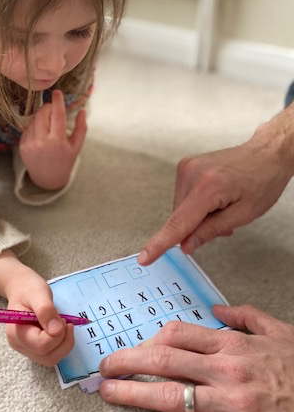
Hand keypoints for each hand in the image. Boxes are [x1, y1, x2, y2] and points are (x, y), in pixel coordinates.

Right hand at [4, 267, 74, 366]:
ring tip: (64, 326)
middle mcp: (19, 344)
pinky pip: (51, 354)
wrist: (21, 288)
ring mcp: (26, 348)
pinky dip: (61, 345)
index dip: (57, 335)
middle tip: (66, 323)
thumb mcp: (38, 293)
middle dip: (64, 342)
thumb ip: (46, 310)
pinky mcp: (34, 348)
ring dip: (64, 345)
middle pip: (47, 357)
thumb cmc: (28, 288)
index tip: (63, 319)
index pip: (41, 345)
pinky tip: (60, 330)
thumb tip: (57, 330)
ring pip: (51, 359)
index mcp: (16, 332)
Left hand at [20, 89, 86, 189]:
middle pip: (42, 114)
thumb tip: (81, 110)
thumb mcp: (76, 146)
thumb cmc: (65, 161)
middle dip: (48, 107)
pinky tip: (41, 132)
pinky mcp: (22, 146)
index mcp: (57, 141)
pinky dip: (35, 125)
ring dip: (41, 116)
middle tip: (53, 108)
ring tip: (48, 122)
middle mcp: (42, 142)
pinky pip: (28, 128)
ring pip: (34, 119)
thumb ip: (81, 128)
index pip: (57, 115)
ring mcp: (30, 144)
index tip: (57, 92)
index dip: (57, 101)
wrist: (47, 179)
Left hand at [99, 304, 293, 411]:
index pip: (178, 334)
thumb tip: (217, 309)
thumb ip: (248, 318)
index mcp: (235, 346)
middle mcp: (227, 372)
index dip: (148, 339)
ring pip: (168, 396)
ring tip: (108, 393)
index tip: (133, 346)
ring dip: (130, 394)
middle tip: (105, 367)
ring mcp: (231, 407)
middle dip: (126, 361)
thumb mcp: (283, 335)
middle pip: (163, 360)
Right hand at [138, 115, 293, 264]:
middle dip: (196, 226)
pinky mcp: (185, 165)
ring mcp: (186, 166)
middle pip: (180, 216)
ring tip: (222, 204)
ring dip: (196, 214)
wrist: (266, 154)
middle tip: (224, 220)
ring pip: (181, 208)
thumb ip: (211, 231)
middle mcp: (191, 173)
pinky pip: (183, 195)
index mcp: (207, 187)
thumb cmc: (262, 180)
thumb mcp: (243, 214)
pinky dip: (195, 203)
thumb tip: (186, 245)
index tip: (144, 257)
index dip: (160, 244)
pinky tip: (214, 196)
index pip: (178, 223)